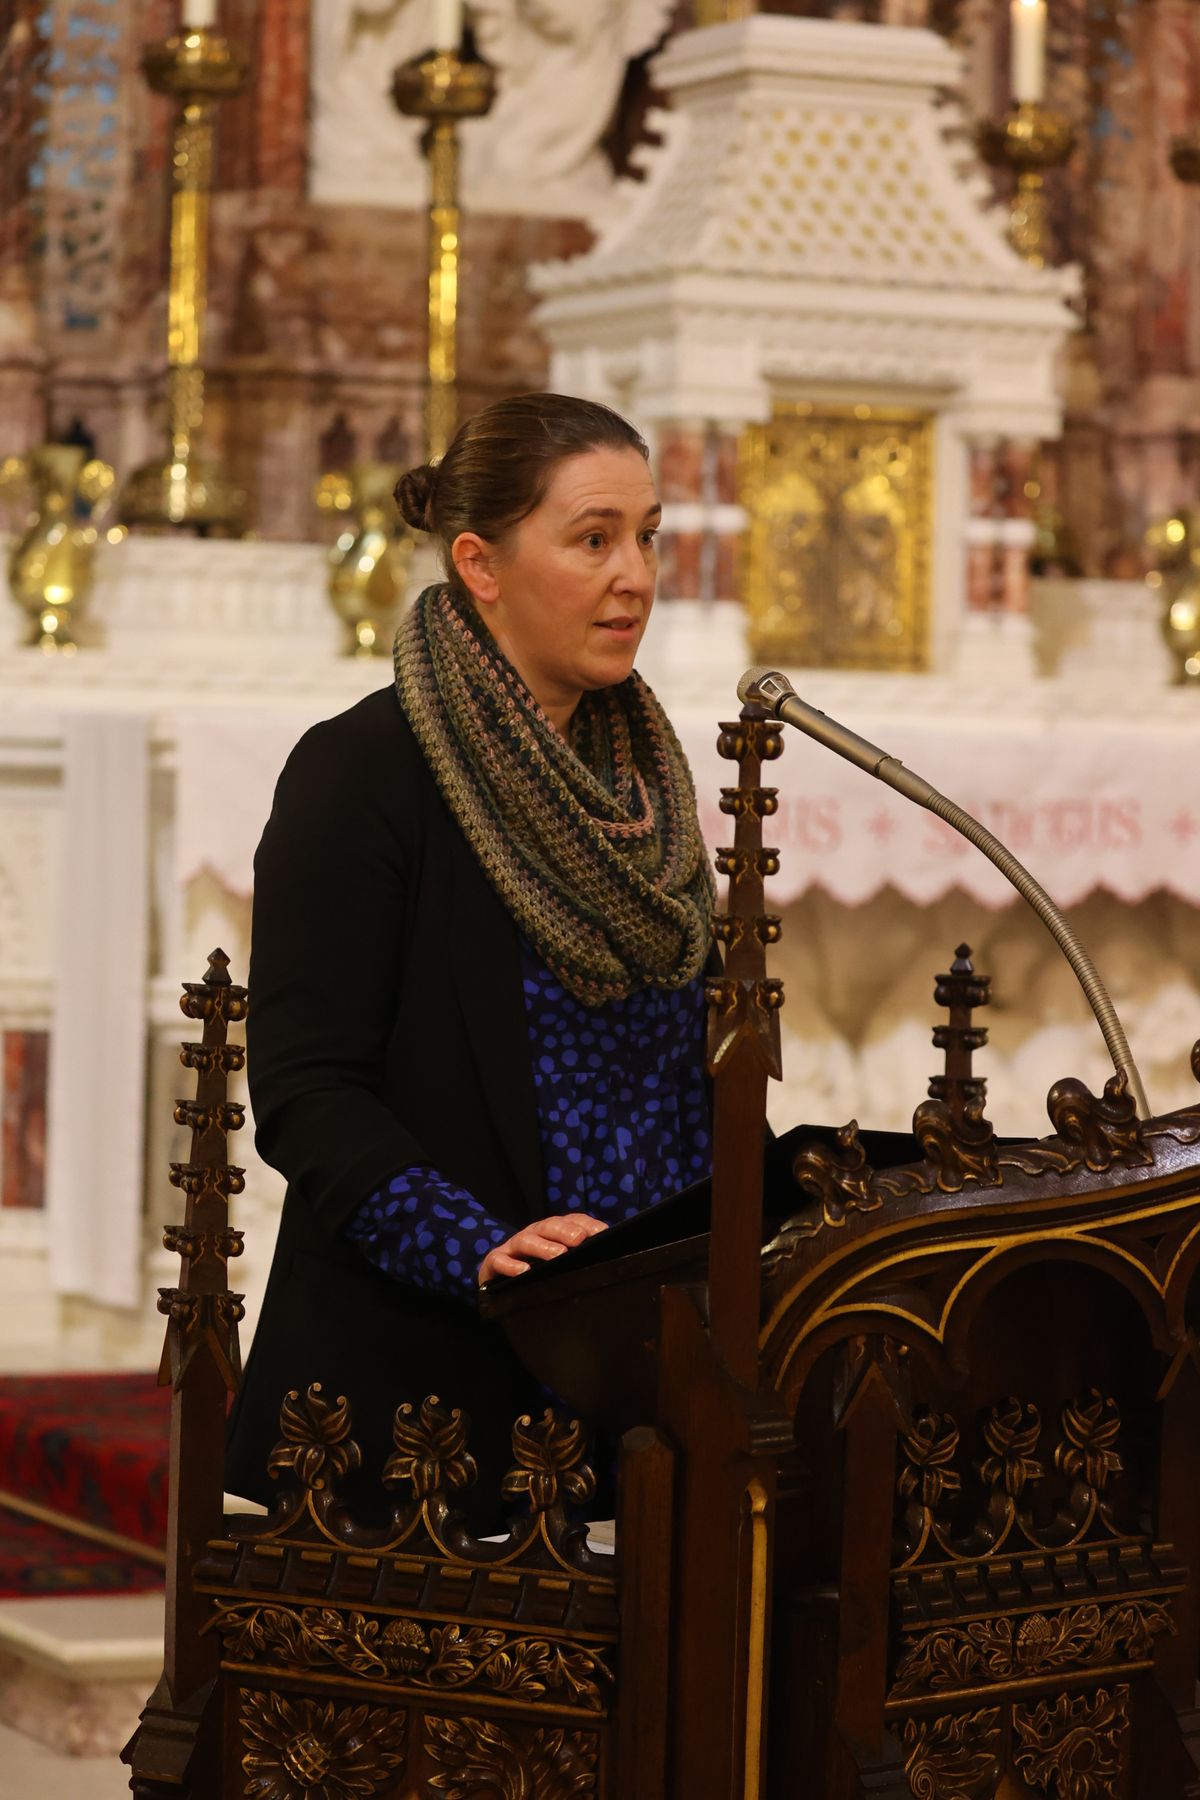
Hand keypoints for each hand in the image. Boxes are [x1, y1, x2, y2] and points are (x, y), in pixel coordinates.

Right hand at [477, 1213, 607, 1284]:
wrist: (496, 1280)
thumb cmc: (534, 1271)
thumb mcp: (557, 1262)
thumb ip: (578, 1256)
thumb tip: (606, 1255)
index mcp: (551, 1231)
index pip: (571, 1221)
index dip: (586, 1224)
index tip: (602, 1232)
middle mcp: (533, 1234)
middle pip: (549, 1226)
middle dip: (565, 1231)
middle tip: (580, 1239)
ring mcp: (512, 1247)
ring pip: (526, 1241)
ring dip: (543, 1247)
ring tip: (558, 1255)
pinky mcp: (494, 1262)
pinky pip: (500, 1261)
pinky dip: (511, 1265)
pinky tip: (524, 1272)